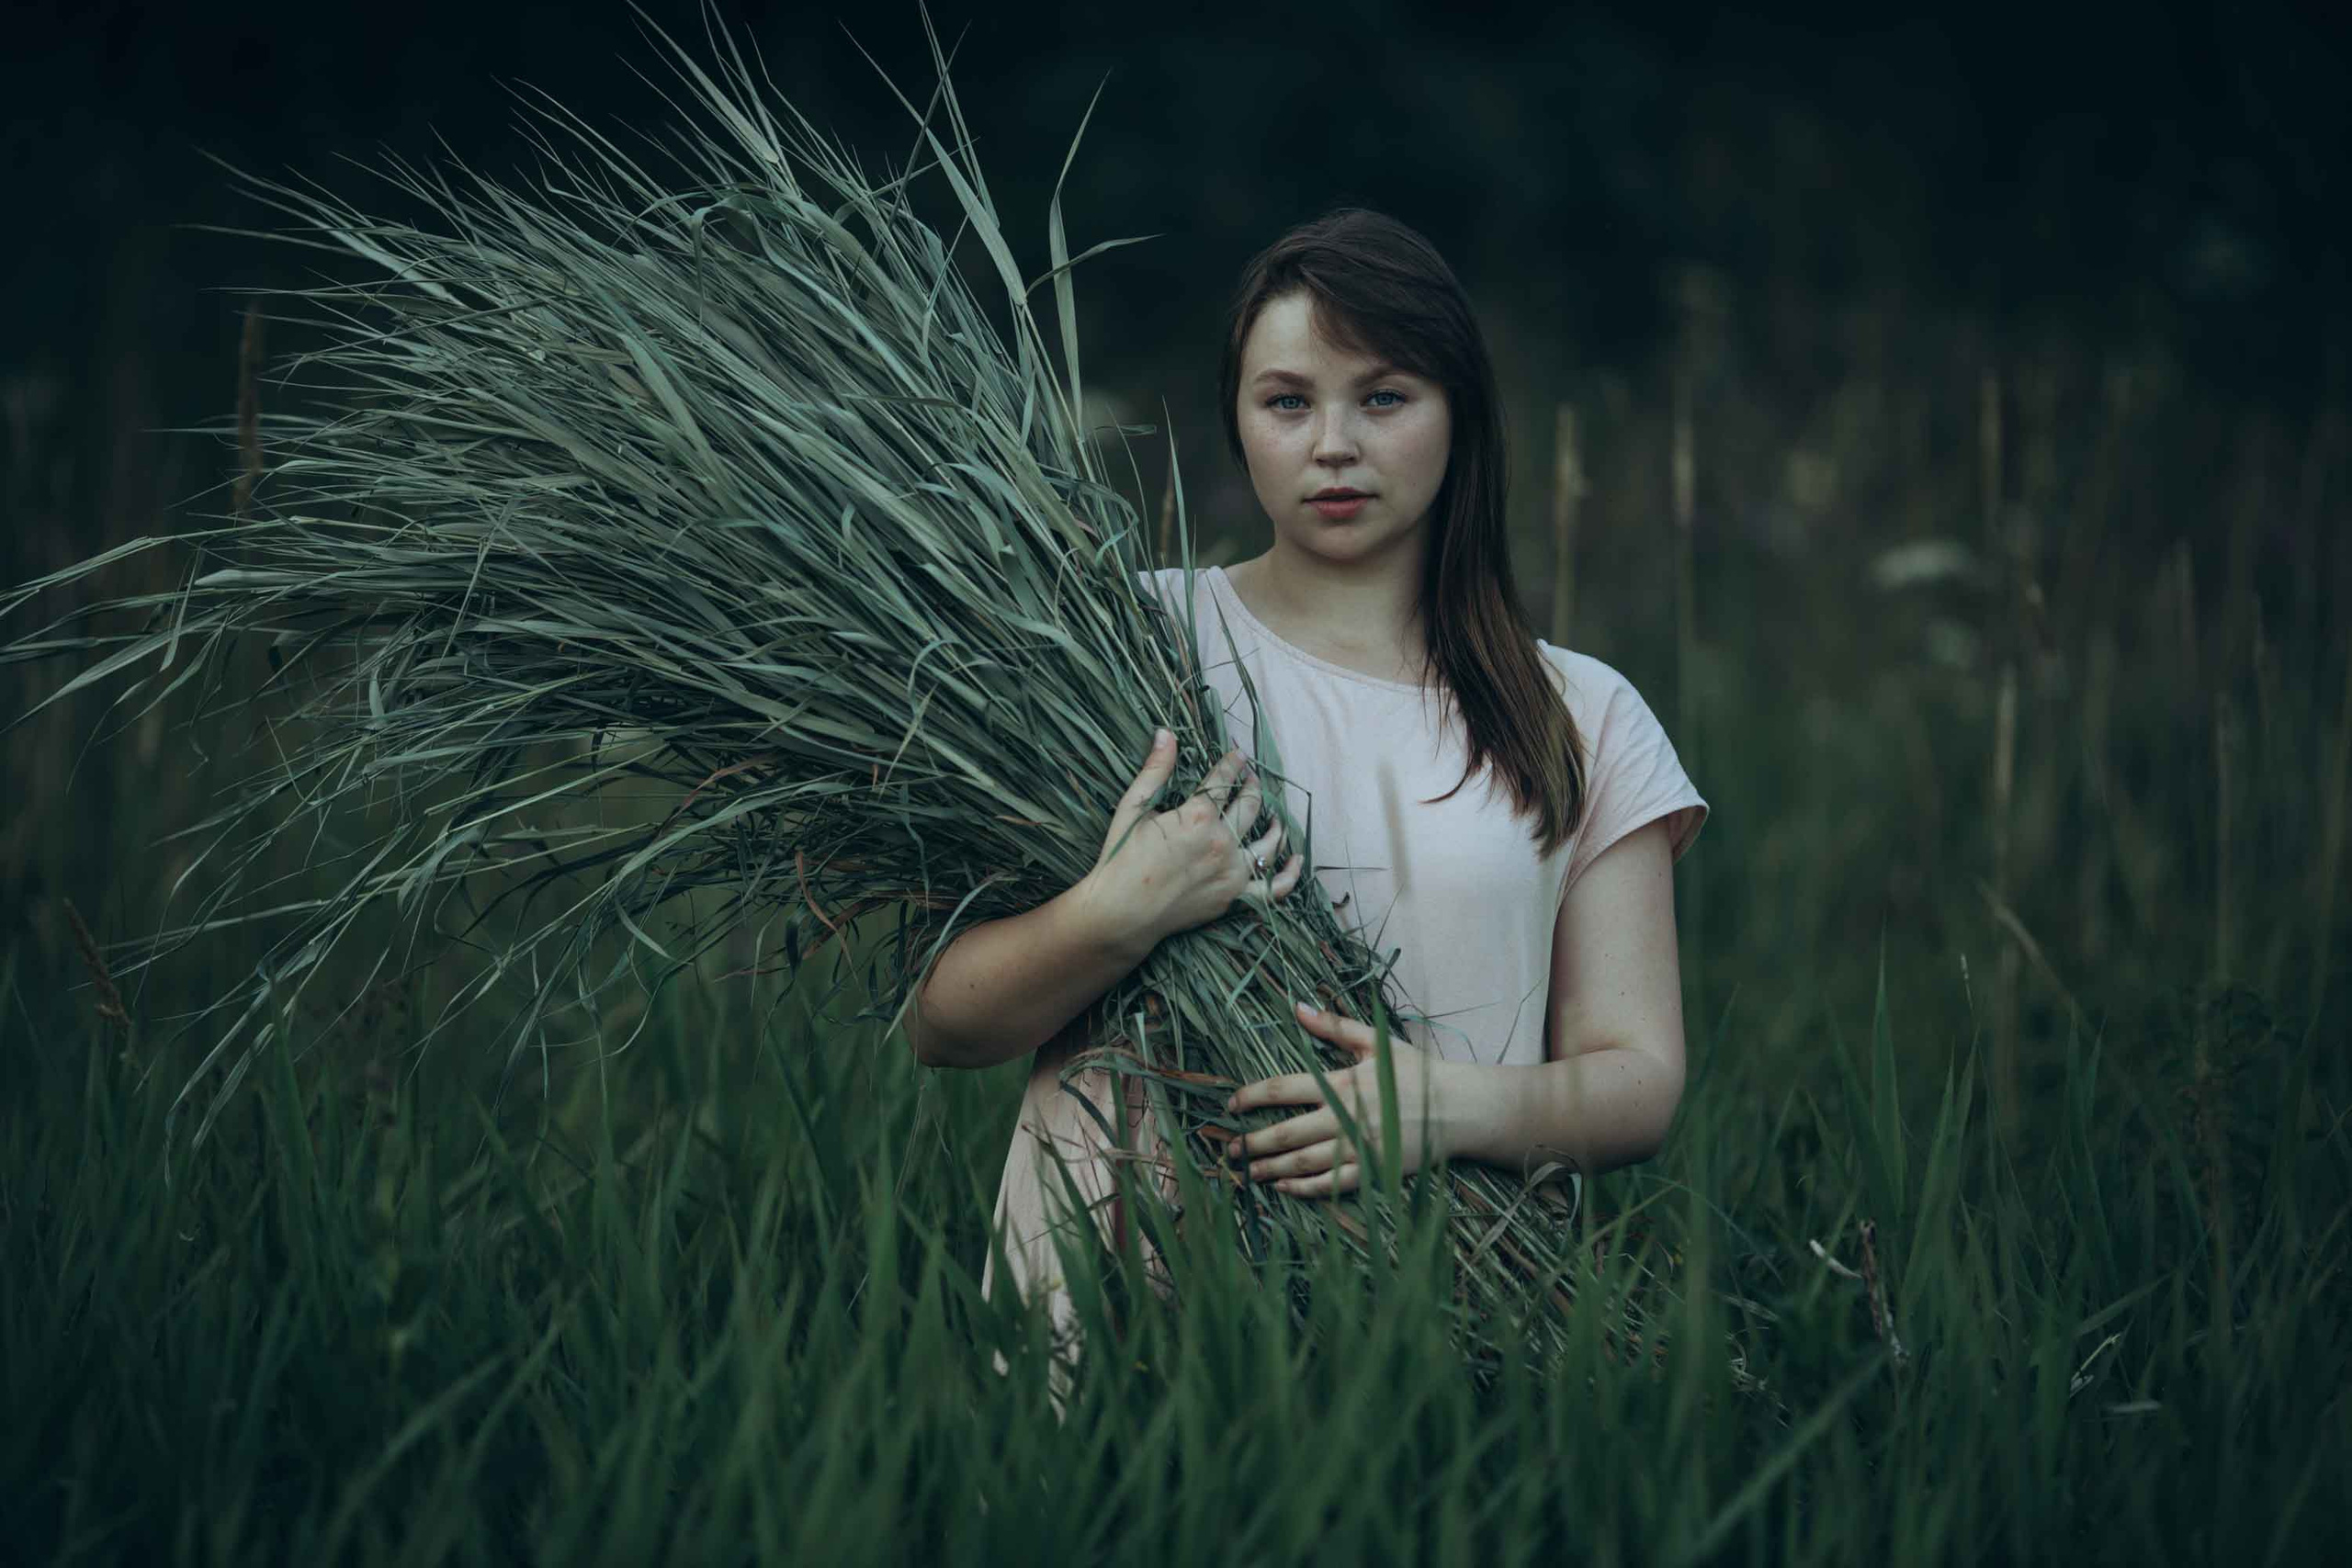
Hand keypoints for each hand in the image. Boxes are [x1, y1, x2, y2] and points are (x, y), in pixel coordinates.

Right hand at [1080, 728, 1306, 955]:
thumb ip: (1154, 770)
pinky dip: (1290, 874)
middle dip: (1253, 786)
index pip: (1223, 780)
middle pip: (1250, 806)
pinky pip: (1273, 888)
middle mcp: (1222, 843)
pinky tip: (1296, 858)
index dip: (1232, 763)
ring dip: (1275, 822)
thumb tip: (1165, 732)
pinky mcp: (1234, 898)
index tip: (1239, 753)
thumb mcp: (1133, 808)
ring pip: (1269, 842)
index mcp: (1197, 818)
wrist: (1120, 914)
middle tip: (1251, 778)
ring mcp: (1232, 873)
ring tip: (1274, 813)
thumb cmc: (1120, 860)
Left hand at [1223, 1001, 1456, 1196]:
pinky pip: (1332, 1185)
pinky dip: (1304, 1189)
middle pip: (1286, 1133)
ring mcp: (1359, 1148)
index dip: (1252, 1097)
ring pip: (1303, 1163)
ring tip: (1247, 1172)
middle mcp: (1346, 1118)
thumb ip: (1335, 1026)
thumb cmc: (1416, 1072)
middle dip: (1253, 1142)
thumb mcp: (1376, 1042)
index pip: (1283, 1088)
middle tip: (1229, 1148)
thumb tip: (1298, 1006)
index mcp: (1342, 1083)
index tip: (1231, 1104)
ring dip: (1271, 1169)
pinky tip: (1283, 1188)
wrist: (1460, 1108)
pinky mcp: (1374, 1171)